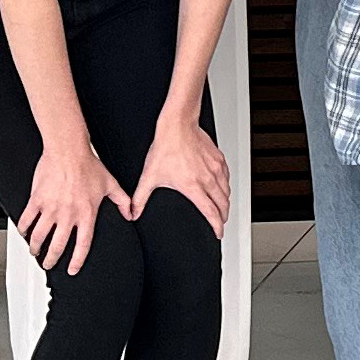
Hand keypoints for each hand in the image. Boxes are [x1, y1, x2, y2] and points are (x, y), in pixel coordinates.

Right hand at [18, 140, 123, 275]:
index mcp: (86, 214)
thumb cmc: (88, 165)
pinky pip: (26, 219)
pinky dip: (23, 229)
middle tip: (49, 264)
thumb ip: (123, 201)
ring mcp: (50, 208)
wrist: (68, 150)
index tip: (72, 269)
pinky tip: (23, 232)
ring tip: (35, 251)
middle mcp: (67, 214)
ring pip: (39, 236)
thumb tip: (132, 214)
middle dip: (52, 259)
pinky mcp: (36, 200)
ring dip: (35, 247)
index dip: (77, 260)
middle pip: (57, 245)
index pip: (82, 244)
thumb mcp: (111, 184)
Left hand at [130, 110, 231, 234]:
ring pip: (227, 191)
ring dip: (226, 202)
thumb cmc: (166, 147)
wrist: (178, 126)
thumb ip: (140, 198)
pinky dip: (226, 186)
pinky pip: (227, 178)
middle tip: (220, 222)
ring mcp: (216, 169)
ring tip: (222, 207)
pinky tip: (221, 187)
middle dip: (223, 217)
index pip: (211, 212)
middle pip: (223, 204)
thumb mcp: (149, 176)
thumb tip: (133, 213)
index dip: (216, 226)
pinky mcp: (219, 159)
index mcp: (193, 187)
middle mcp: (208, 179)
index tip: (218, 233)